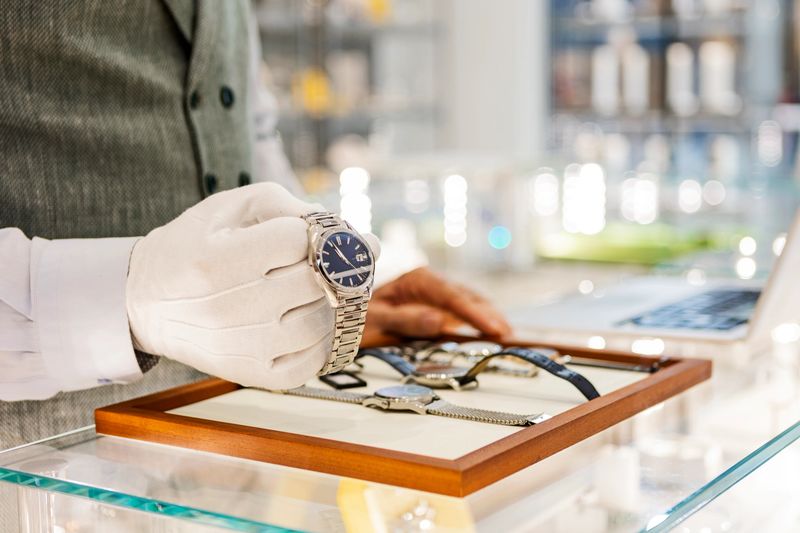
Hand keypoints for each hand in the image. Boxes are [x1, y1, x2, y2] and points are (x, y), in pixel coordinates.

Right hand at [126, 183, 341, 388]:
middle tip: (322, 259)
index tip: (302, 233)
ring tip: (312, 289)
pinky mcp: (252, 374)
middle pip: (315, 281)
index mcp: (215, 261)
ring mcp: (241, 348)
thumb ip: (287, 206)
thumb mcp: (229, 208)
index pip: (297, 240)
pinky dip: (322, 338)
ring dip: (329, 302)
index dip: (310, 231)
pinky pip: (313, 361)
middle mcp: (226, 309)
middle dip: (327, 264)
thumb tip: (353, 235)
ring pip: (321, 322)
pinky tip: (306, 319)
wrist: (148, 303)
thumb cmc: (196, 246)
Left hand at [364, 267, 510, 339]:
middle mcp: (428, 282)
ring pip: (465, 301)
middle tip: (508, 334)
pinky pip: (456, 309)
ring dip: (484, 315)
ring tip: (503, 332)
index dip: (476, 314)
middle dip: (488, 314)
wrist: (338, 299)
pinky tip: (484, 330)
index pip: (453, 297)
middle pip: (465, 297)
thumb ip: (405, 319)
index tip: (494, 329)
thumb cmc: (353, 309)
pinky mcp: (430, 302)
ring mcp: (430, 292)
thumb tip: (438, 322)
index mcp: (416, 280)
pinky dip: (472, 318)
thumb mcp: (373, 318)